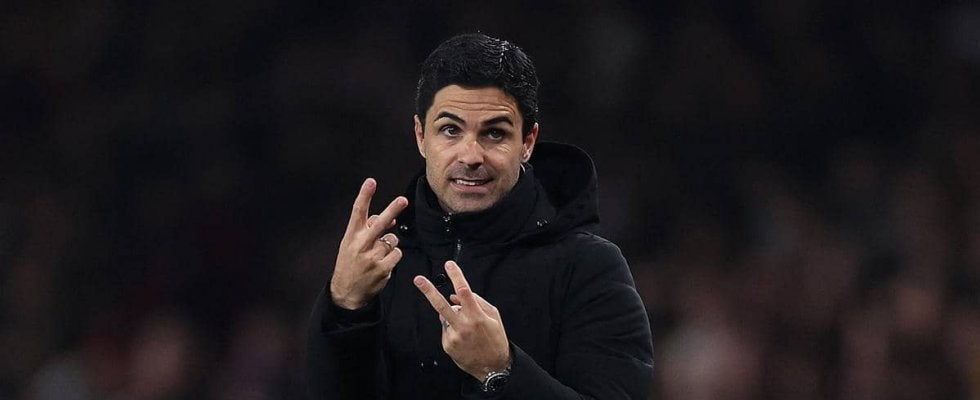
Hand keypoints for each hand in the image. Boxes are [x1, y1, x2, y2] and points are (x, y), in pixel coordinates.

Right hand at [330, 178, 407, 309]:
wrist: (346, 292)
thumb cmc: (351, 262)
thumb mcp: (352, 243)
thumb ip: (370, 229)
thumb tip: (392, 218)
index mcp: (351, 236)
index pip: (358, 212)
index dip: (365, 195)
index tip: (371, 182)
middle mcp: (361, 245)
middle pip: (379, 223)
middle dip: (392, 210)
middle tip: (403, 200)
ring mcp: (372, 257)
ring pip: (392, 240)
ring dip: (389, 245)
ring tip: (377, 255)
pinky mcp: (382, 269)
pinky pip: (397, 254)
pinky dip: (393, 256)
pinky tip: (383, 263)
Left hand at [414, 261, 510, 380]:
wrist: (493, 367)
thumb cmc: (496, 339)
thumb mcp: (494, 317)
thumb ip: (477, 302)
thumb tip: (455, 295)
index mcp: (477, 316)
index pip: (464, 291)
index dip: (456, 276)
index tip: (449, 265)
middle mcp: (463, 326)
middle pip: (441, 305)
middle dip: (428, 291)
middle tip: (418, 279)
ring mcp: (453, 336)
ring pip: (445, 316)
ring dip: (452, 317)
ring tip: (467, 330)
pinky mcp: (447, 344)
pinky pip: (446, 329)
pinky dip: (452, 329)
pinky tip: (463, 338)